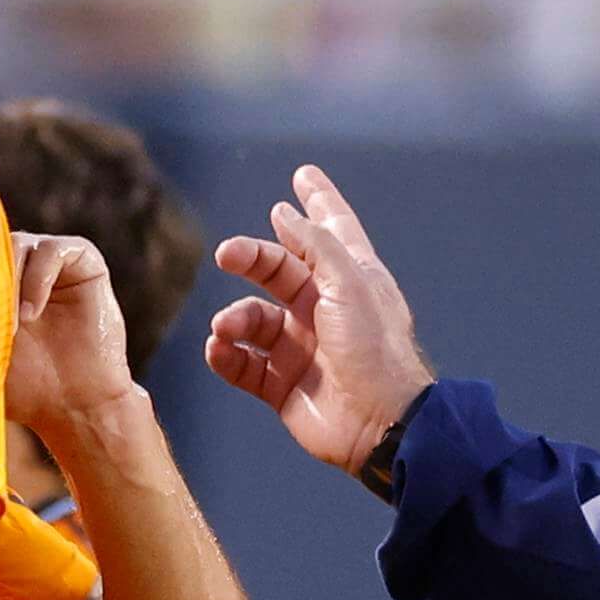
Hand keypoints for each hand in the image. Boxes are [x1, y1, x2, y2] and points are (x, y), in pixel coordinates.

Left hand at [6, 231, 141, 442]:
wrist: (76, 404)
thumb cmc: (26, 385)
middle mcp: (23, 266)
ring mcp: (52, 263)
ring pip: (18, 243)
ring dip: (9, 280)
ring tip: (11, 326)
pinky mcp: (84, 261)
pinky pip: (53, 250)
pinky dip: (38, 278)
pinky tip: (31, 314)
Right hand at [209, 165, 433, 478]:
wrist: (379, 425)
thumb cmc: (375, 351)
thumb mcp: (350, 285)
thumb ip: (316, 245)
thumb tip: (286, 213)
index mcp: (351, 280)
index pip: (332, 230)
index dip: (319, 201)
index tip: (303, 175)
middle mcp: (325, 308)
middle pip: (278, 269)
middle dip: (250, 257)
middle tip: (226, 254)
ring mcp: (303, 348)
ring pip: (254, 319)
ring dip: (235, 319)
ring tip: (227, 327)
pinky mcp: (283, 385)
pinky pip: (244, 364)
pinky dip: (226, 356)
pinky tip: (219, 349)